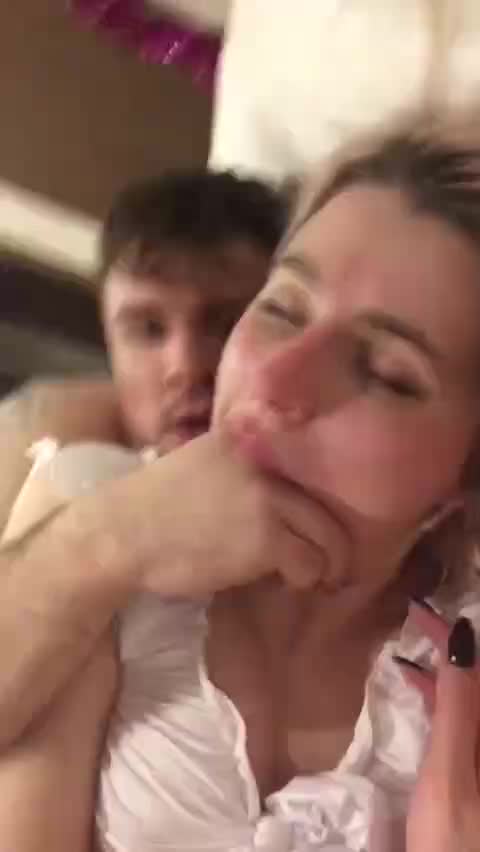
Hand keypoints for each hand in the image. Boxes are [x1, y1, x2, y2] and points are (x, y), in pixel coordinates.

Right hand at [133, 432, 349, 596]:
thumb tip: (275, 503)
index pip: (302, 471)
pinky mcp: (267, 537)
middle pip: (323, 506)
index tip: (316, 530)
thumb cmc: (149, 509)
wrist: (120, 534)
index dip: (315, 507)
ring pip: (325, 536)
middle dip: (334, 541)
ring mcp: (267, 500)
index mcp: (244, 442)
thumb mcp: (197, 466)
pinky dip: (305, 578)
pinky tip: (290, 584)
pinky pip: (309, 562)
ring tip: (318, 579)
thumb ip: (238, 473)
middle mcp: (264, 466)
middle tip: (333, 565)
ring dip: (324, 564)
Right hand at [399, 602, 479, 851]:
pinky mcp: (472, 774)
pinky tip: (421, 693)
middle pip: (476, 682)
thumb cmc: (454, 843)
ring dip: (447, 670)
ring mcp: (479, 758)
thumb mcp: (451, 775)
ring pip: (471, 699)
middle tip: (414, 617)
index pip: (475, 669)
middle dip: (451, 646)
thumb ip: (459, 706)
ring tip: (412, 649)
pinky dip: (443, 698)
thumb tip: (463, 635)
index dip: (451, 635)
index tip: (418, 607)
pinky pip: (463, 721)